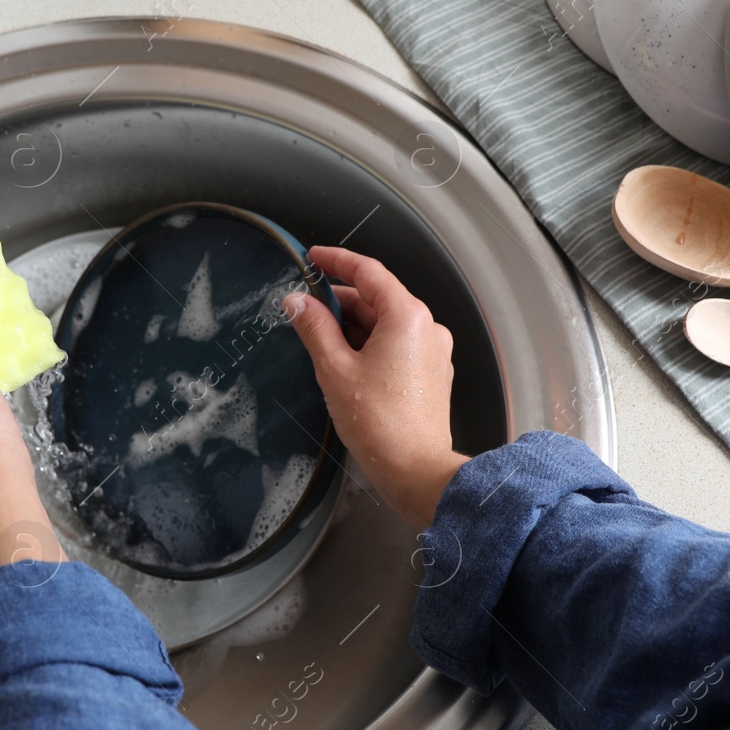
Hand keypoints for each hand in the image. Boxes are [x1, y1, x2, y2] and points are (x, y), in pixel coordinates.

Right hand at [284, 246, 466, 528]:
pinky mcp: (431, 375)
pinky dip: (369, 346)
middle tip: (304, 313)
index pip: (369, 272)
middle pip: (377, 299)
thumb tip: (297, 302)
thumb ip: (314, 328)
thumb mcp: (334, 369)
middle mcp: (427, 328)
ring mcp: (433, 352)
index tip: (313, 258)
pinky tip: (345, 364)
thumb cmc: (380, 424)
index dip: (337, 261)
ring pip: (385, 324)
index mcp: (407, 317)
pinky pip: (397, 346)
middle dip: (340, 303)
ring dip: (352, 328)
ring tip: (320, 345)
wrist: (415, 471)